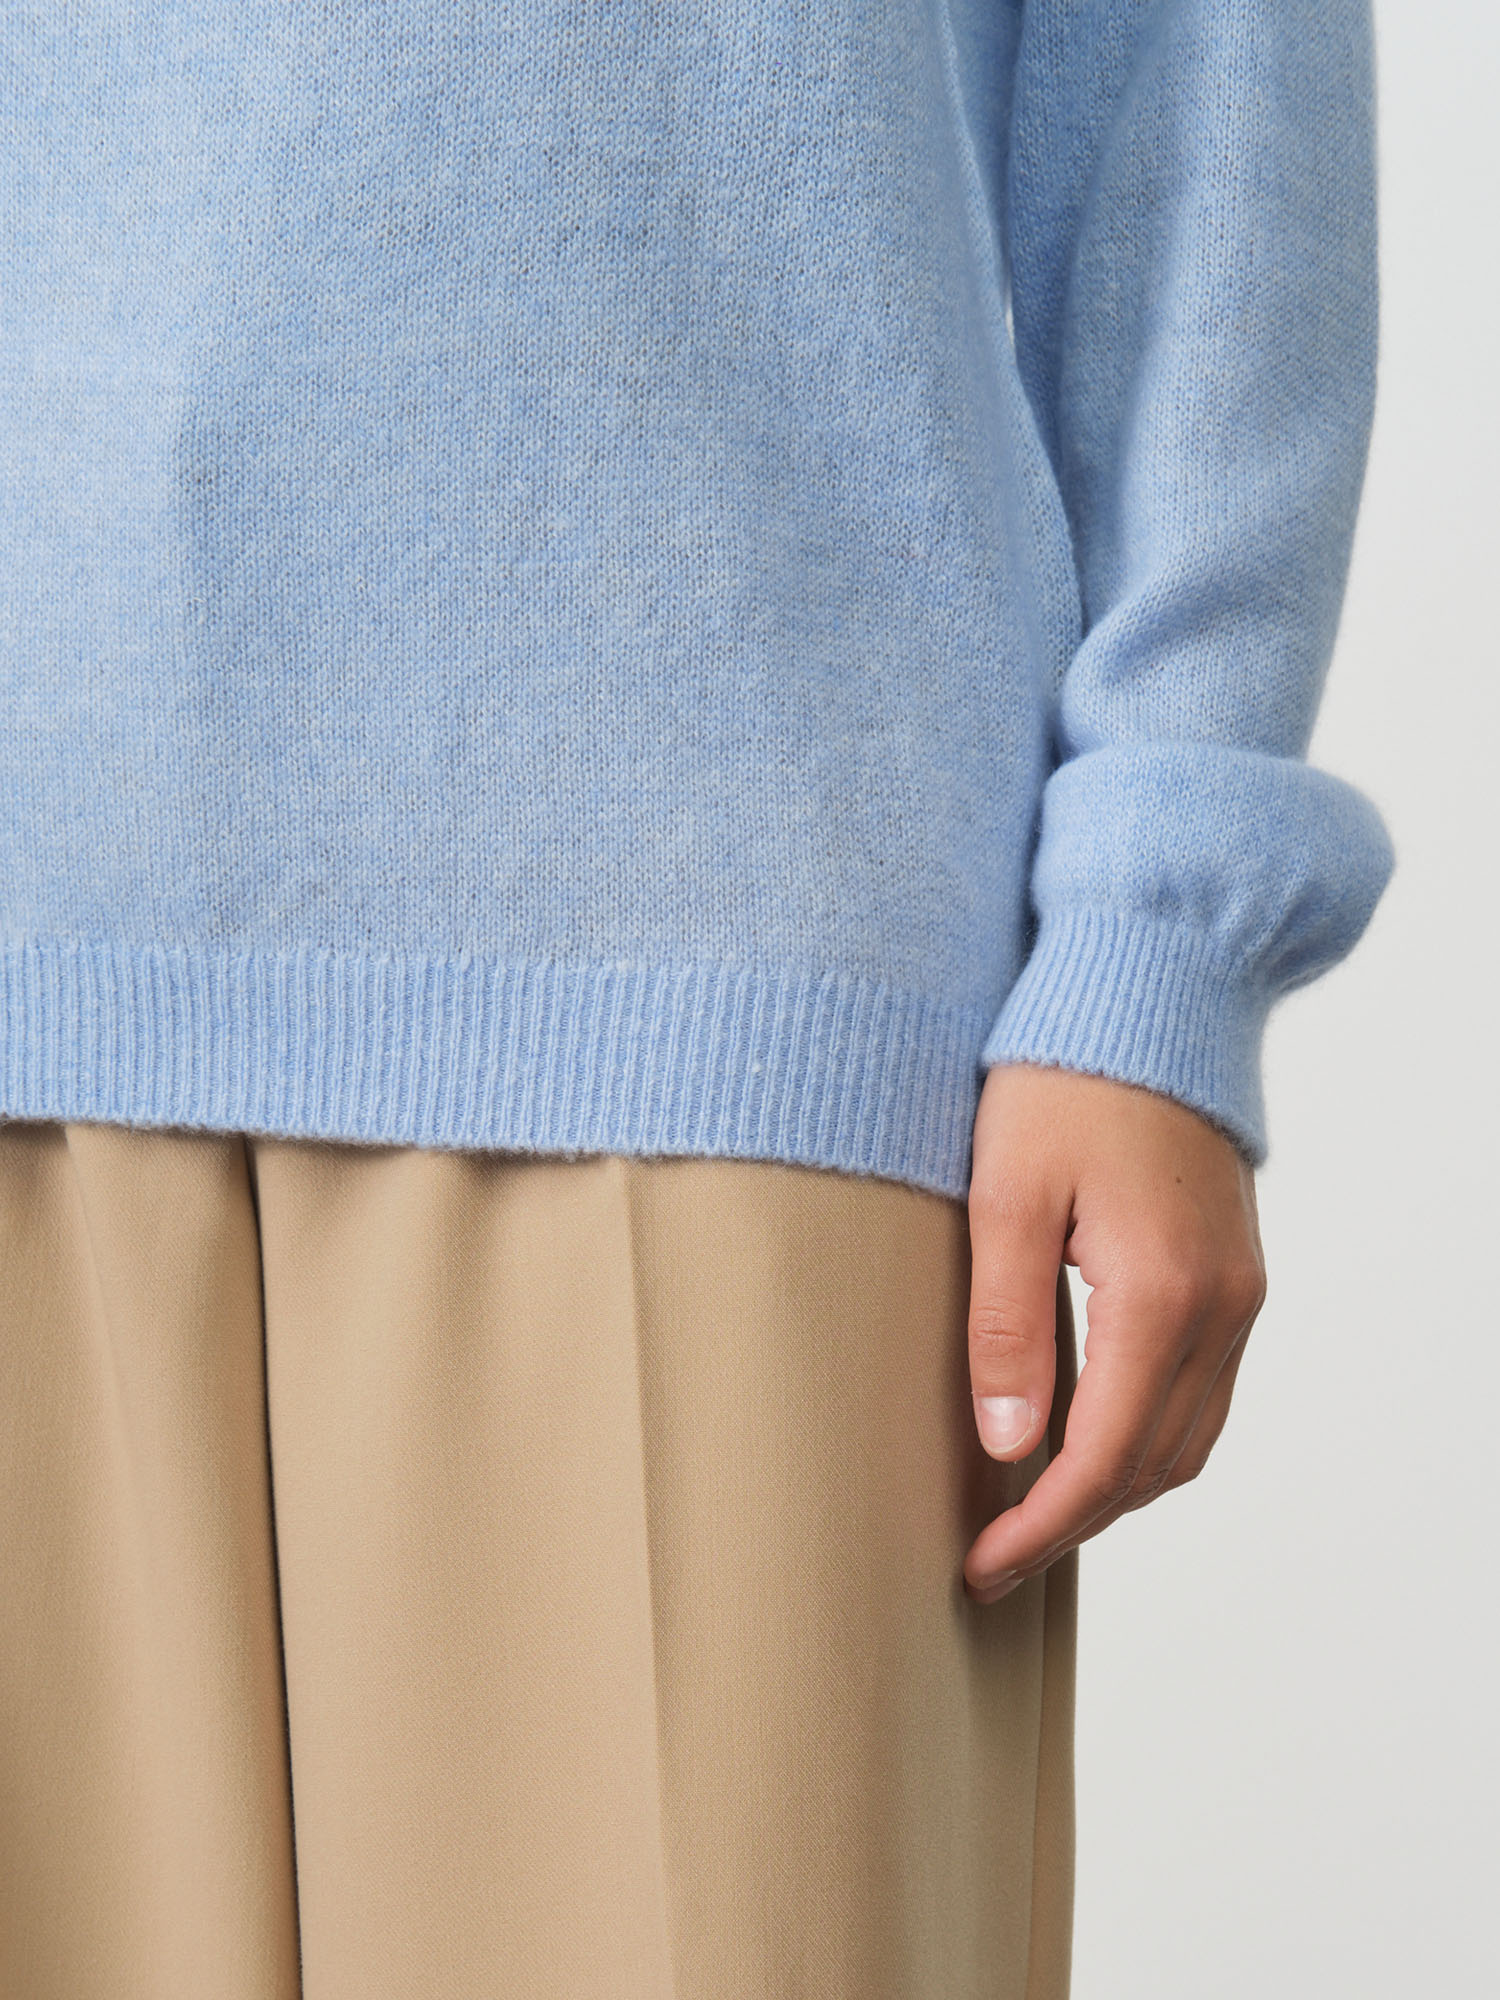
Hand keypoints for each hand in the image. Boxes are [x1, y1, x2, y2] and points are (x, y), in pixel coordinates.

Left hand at [962, 1063, 1265, 1601]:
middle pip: (1156, 1465)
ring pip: (1189, 1438)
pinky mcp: (1234, 1273)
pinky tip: (1087, 1435)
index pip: (1103, 1458)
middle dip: (1075, 1523)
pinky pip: (1202, 1391)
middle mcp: (1220, 1308)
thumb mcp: (1008, 1196)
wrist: (1153, 992)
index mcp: (1161, 1296)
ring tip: (1032, 1512)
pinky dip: (1147, 1437)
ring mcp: (1239, 1292)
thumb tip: (1010, 1446)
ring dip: (1115, 1488)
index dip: (1039, 1528)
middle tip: (993, 1555)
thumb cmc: (1066, 1078)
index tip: (979, 1565)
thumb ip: (1008, 1325)